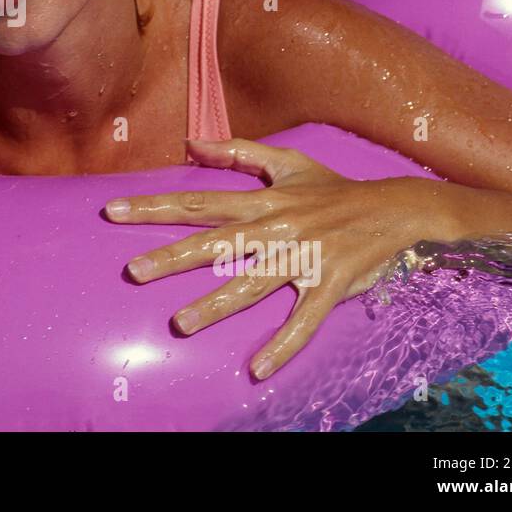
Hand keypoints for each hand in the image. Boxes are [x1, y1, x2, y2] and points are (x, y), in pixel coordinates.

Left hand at [104, 137, 452, 379]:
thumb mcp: (288, 162)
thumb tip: (193, 142)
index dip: (155, 206)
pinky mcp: (329, 286)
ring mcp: (303, 259)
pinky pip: (303, 321)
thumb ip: (240, 151)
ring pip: (252, 284)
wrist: (397, 208)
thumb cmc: (335, 189)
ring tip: (180, 323)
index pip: (199, 203)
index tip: (114, 211)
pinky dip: (283, 345)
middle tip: (133, 271)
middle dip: (173, 257)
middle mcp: (277, 228)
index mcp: (263, 201)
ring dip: (215, 305)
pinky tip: (257, 369)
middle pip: (216, 243)